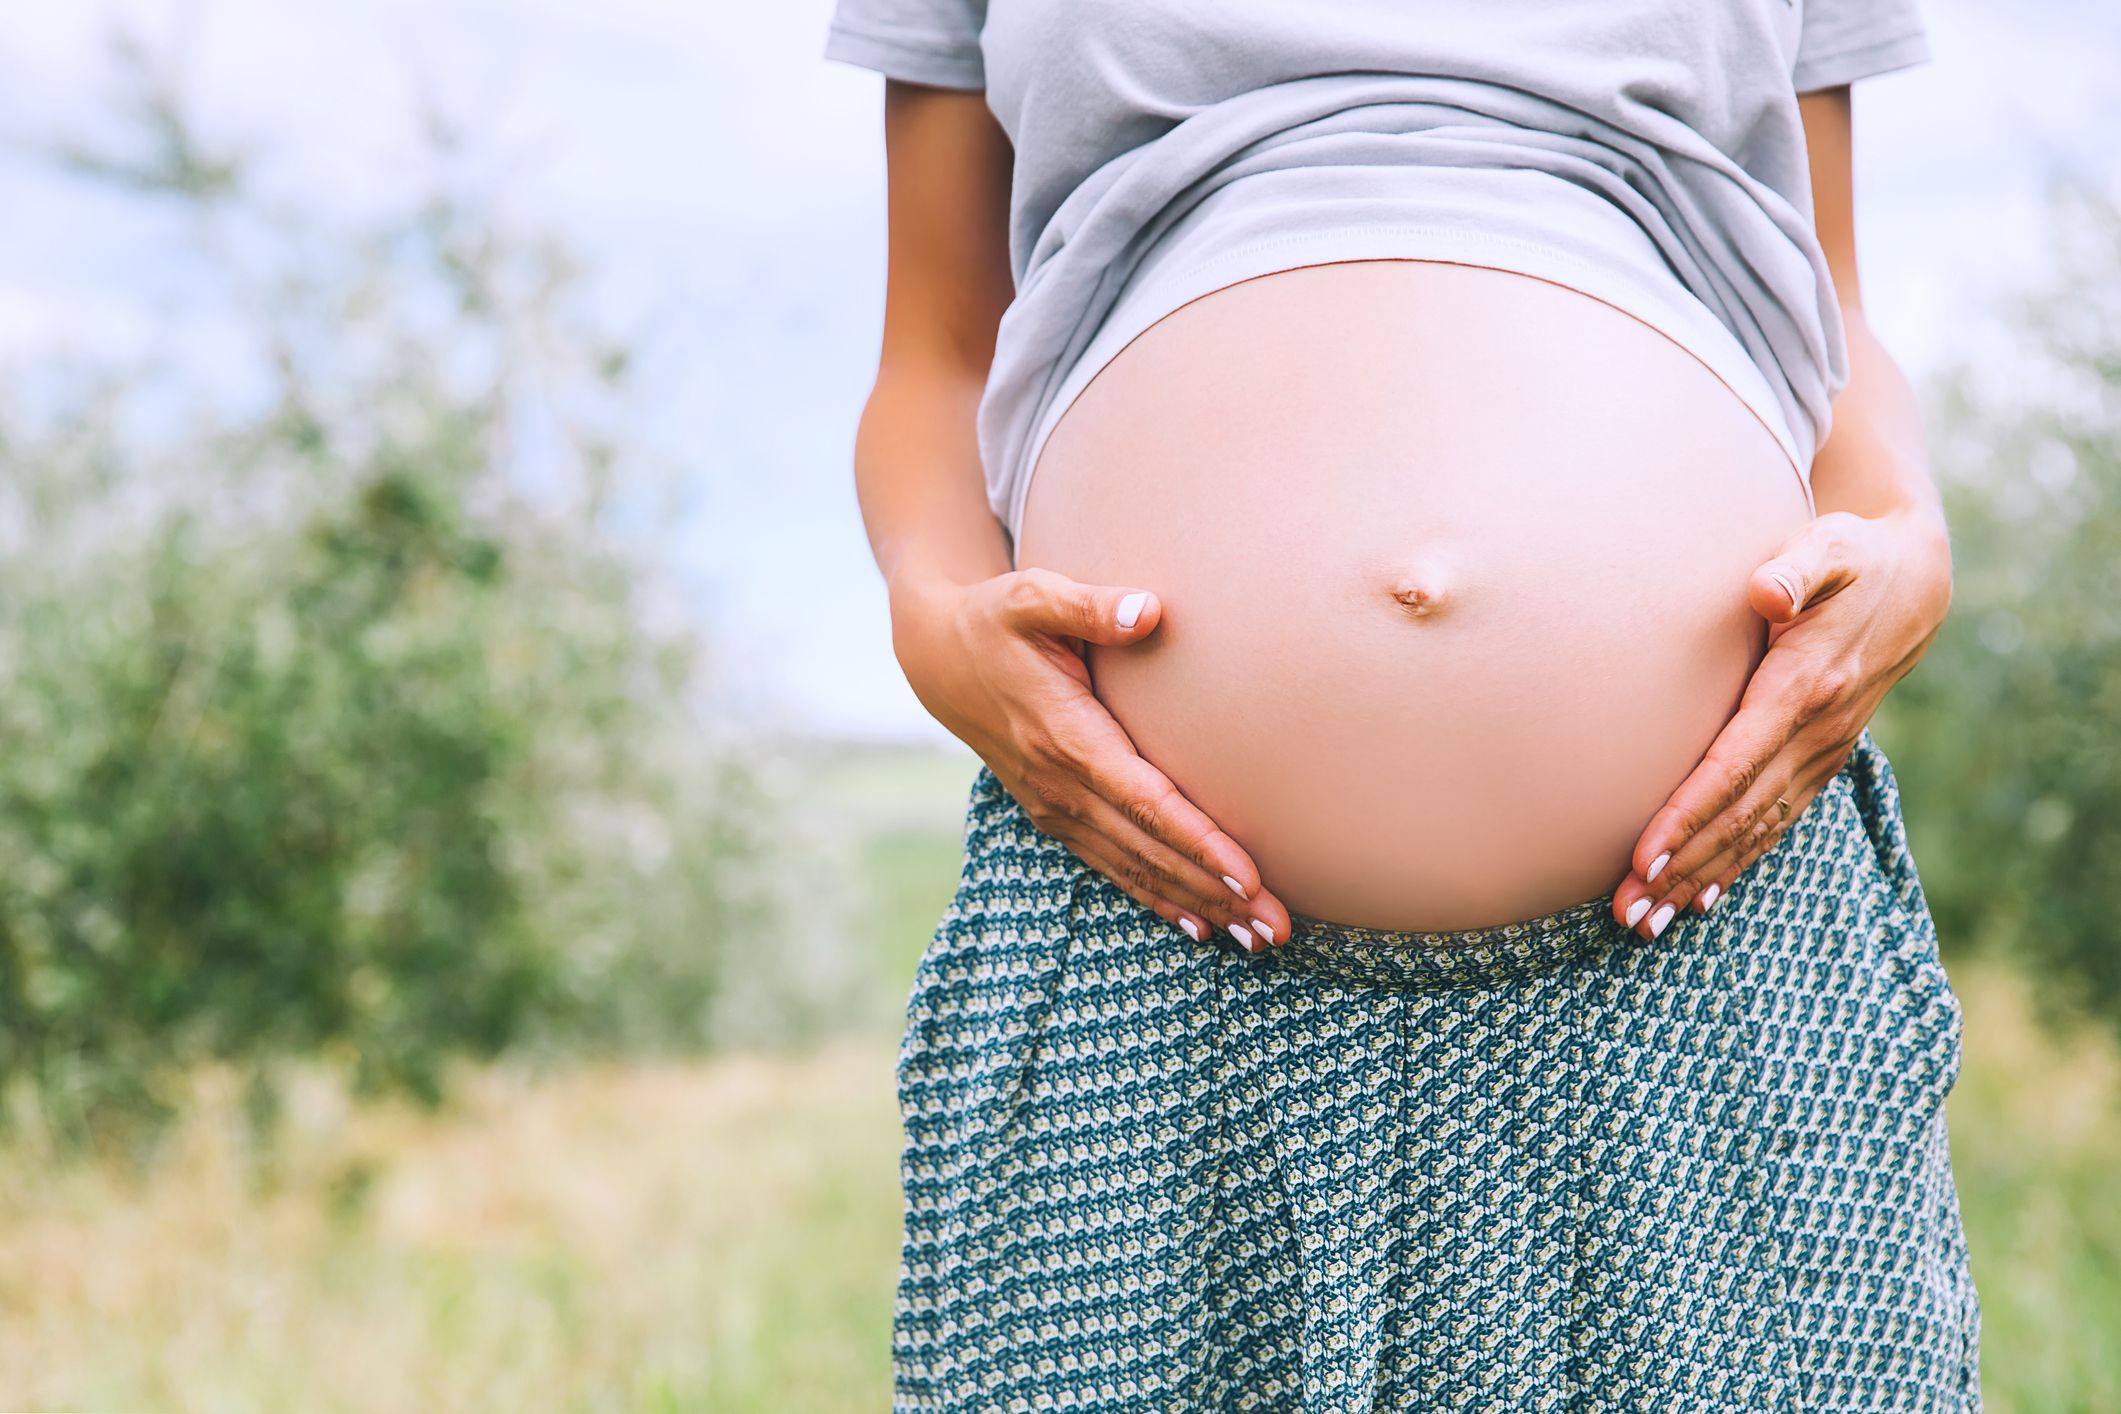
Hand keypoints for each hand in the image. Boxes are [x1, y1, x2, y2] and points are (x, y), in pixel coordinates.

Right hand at [891, 564, 1292, 951]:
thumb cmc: (997, 620)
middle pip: (1151, 850)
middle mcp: (1061, 786)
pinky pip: (1113, 868)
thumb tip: (1147, 610)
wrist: (939, 660)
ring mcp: (1056, 808)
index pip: (1145, 800)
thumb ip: (1088, 606)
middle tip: (1278, 928)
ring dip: (1198, 906)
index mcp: (1066, 736)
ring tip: (1258, 940)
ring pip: (1136, 870)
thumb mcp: (1031, 597)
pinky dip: (1157, 899)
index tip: (1247, 874)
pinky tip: (1200, 926)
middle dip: (1216, 893)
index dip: (1197, 840)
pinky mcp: (1055, 817)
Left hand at [1612, 507, 1952, 937]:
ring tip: (1645, 923)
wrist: (1913, 582)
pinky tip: (1699, 901)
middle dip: (1680, 868)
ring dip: (1699, 879)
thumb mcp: (1831, 548)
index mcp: (1803, 690)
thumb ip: (1797, 569)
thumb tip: (1766, 589)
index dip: (1688, 815)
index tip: (1644, 855)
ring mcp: (1820, 755)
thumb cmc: (1853, 560)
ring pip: (1753, 832)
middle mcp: (1814, 735)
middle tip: (1627, 912)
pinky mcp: (1819, 763)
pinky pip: (1774, 825)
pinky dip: (1736, 866)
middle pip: (1737, 815)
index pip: (1734, 766)